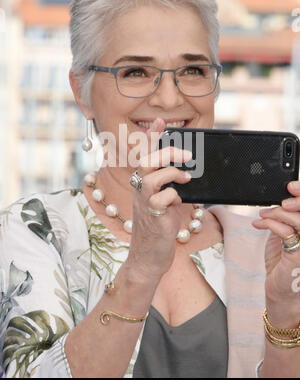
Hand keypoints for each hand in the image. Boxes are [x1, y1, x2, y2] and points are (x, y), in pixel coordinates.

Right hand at [126, 118, 191, 282]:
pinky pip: (162, 199)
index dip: (152, 137)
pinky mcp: (153, 217)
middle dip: (167, 153)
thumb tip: (184, 174)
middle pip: (147, 161)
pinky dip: (173, 196)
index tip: (160, 121)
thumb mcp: (165, 203)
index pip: (145, 155)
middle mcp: (139, 191)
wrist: (149, 257)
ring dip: (171, 173)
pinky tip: (177, 203)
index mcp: (142, 185)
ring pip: (152, 177)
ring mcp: (144, 204)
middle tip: (187, 155)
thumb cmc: (158, 230)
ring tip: (185, 177)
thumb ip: (169, 187)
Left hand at [252, 181, 299, 325]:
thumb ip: (285, 220)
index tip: (291, 186)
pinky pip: (285, 232)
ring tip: (263, 214)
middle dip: (296, 200)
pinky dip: (270, 223)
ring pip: (298, 220)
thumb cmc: (283, 265)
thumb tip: (279, 201)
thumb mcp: (284, 237)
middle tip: (280, 200)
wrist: (281, 294)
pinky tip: (258, 223)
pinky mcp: (297, 257)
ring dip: (277, 212)